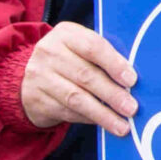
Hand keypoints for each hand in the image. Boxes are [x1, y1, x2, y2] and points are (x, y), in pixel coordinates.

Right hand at [19, 23, 139, 133]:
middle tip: (131, 108)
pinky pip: (67, 112)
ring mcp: (40, 76)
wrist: (29, 77)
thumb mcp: (80, 48)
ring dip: (102, 113)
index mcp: (66, 34)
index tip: (132, 80)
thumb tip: (132, 79)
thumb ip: (103, 56)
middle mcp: (49, 52)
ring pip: (76, 98)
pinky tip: (103, 124)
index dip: (114, 64)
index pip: (93, 46)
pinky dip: (88, 119)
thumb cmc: (67, 60)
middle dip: (112, 94)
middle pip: (86, 75)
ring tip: (122, 125)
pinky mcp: (36, 99)